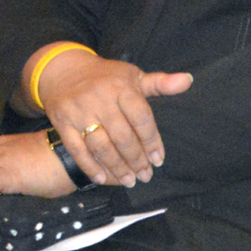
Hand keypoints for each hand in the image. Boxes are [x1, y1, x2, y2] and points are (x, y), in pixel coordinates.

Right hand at [33, 47, 191, 186]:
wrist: (62, 69)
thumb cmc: (105, 77)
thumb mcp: (133, 76)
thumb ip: (161, 83)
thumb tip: (188, 80)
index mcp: (120, 87)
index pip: (141, 118)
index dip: (152, 141)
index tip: (158, 160)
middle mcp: (99, 98)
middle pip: (123, 136)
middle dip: (137, 160)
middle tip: (146, 176)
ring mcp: (79, 111)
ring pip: (101, 145)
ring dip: (117, 167)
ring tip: (130, 180)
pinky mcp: (62, 122)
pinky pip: (77, 148)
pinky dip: (90, 166)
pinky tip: (102, 178)